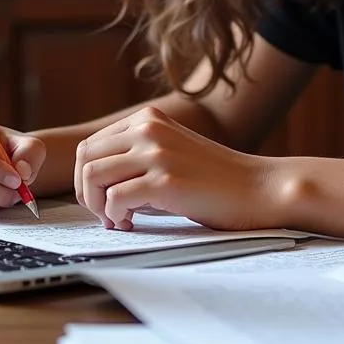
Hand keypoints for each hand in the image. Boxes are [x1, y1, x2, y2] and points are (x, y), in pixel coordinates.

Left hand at [75, 106, 274, 230]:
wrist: (258, 188)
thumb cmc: (215, 179)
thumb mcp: (171, 151)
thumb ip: (137, 154)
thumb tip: (91, 180)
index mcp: (148, 119)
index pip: (90, 145)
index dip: (86, 178)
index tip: (102, 199)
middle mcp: (149, 129)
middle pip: (85, 158)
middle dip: (86, 192)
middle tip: (106, 213)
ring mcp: (157, 153)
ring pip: (93, 177)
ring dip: (97, 206)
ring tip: (119, 219)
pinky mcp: (165, 180)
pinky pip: (115, 199)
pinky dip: (116, 217)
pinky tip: (132, 224)